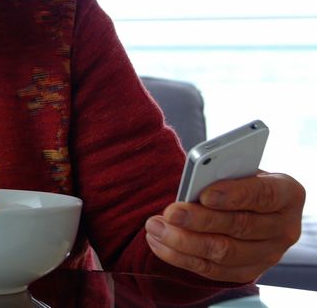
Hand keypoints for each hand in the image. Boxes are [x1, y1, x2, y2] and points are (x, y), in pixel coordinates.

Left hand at [144, 171, 305, 281]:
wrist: (251, 207)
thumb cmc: (240, 181)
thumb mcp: (239, 170)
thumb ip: (222, 175)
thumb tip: (193, 185)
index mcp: (287, 194)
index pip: (263, 195)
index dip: (234, 195)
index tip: (204, 195)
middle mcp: (284, 227)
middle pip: (240, 226)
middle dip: (200, 220)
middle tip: (169, 213)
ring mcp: (269, 254)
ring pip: (224, 252)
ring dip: (183, 242)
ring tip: (155, 227)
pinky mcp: (249, 271)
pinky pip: (212, 270)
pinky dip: (181, 257)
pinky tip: (158, 243)